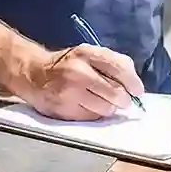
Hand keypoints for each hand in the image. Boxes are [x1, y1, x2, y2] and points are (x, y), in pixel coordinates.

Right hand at [19, 45, 144, 120]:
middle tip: (119, 99)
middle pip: (116, 93)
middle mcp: (78, 71)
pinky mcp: (64, 109)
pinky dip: (93, 114)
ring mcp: (70, 92)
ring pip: (106, 109)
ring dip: (107, 108)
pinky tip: (84, 105)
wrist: (34, 74)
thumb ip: (113, 64)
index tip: (137, 91)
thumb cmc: (67, 65)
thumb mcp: (88, 54)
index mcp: (86, 53)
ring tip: (98, 101)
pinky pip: (92, 118)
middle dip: (121, 99)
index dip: (133, 82)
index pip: (119, 68)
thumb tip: (135, 88)